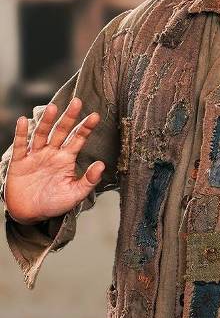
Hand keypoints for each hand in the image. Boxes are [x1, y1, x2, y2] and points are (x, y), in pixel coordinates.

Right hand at [5, 98, 102, 223]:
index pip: (78, 139)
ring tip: (53, 107)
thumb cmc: (55, 203)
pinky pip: (20, 146)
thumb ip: (89, 180)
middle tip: (77, 102)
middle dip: (69, 117)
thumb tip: (102, 165)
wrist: (30, 215)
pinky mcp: (19, 163)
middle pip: (61, 131)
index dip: (86, 127)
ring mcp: (35, 156)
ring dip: (46, 121)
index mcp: (67, 158)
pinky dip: (21, 133)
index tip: (95, 116)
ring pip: (41, 134)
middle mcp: (52, 153)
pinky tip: (23, 121)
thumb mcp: (75, 194)